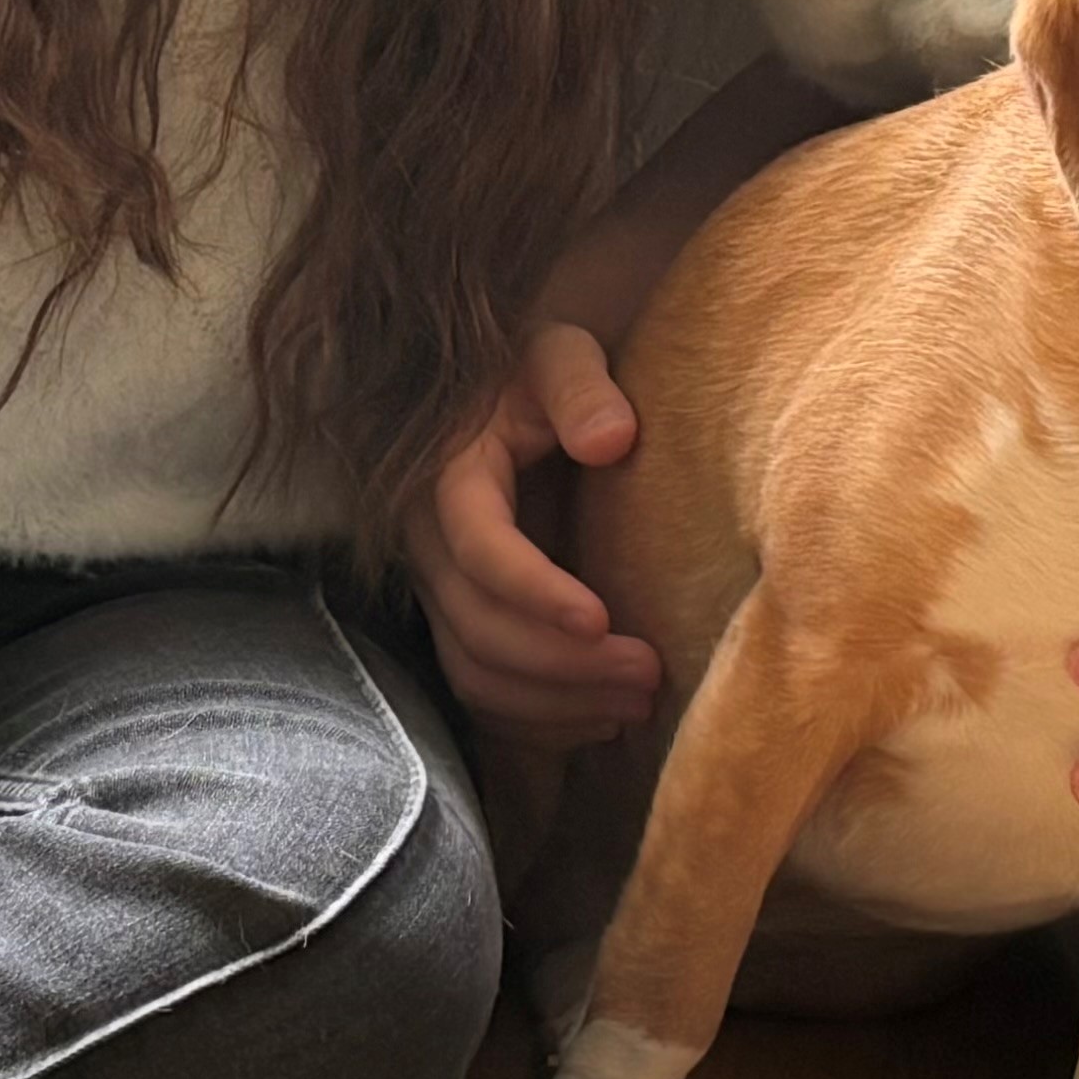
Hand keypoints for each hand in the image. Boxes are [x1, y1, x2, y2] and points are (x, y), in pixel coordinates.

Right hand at [403, 320, 662, 744]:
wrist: (495, 399)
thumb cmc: (535, 375)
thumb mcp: (559, 356)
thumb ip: (582, 387)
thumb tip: (612, 439)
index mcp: (448, 478)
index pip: (478, 548)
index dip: (534, 591)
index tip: (601, 619)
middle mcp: (429, 544)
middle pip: (477, 628)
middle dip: (562, 664)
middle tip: (649, 670)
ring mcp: (438, 591)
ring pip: (474, 674)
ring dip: (555, 704)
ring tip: (639, 702)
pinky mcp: (457, 622)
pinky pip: (480, 694)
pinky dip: (536, 723)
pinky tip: (603, 721)